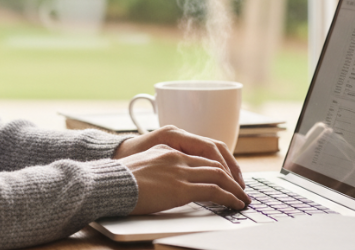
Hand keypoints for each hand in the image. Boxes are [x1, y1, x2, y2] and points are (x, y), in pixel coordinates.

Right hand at [113, 125, 249, 214]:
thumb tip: (169, 178)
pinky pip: (213, 191)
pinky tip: (235, 204)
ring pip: (219, 176)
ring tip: (243, 200)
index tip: (228, 178)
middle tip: (242, 190)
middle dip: (232, 178)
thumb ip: (161, 165)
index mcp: (169, 148)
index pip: (203, 155)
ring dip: (235, 189)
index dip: (220, 167)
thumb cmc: (121, 178)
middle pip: (215, 164)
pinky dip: (229, 198)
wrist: (111, 182)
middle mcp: (177, 156)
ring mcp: (180, 172)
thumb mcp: (144, 163)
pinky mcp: (181, 189)